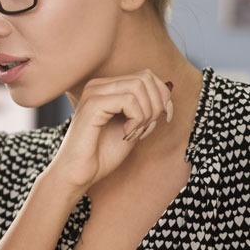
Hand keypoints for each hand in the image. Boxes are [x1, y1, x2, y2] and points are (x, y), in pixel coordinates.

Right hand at [49, 70, 172, 192]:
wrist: (79, 174)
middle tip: (145, 129)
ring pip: (139, 86)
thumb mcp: (134, 126)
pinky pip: (129, 100)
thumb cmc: (103, 154)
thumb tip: (169, 88)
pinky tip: (126, 134)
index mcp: (106, 87)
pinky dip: (136, 119)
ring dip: (146, 114)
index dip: (163, 96)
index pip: (147, 76)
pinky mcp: (92, 105)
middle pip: (146, 78)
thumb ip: (148, 107)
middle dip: (156, 105)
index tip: (164, 119)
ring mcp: (93, 93)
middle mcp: (98, 85)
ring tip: (134, 133)